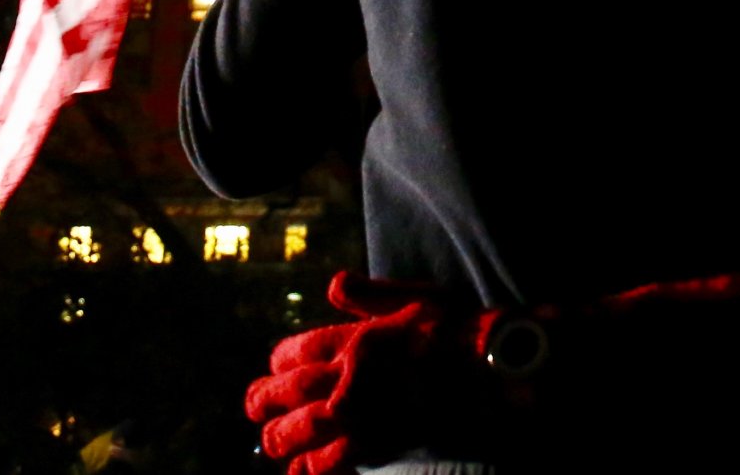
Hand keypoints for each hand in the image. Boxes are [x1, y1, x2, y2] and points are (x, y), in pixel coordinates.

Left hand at [243, 276, 463, 474]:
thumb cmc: (456, 329)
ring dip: (278, 438)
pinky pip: (327, 463)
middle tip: (253, 405)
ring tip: (270, 444)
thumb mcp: (414, 296)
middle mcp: (347, 376)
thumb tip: (334, 284)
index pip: (297, 352)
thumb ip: (370, 294)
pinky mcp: (372, 445)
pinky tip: (298, 472)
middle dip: (263, 400)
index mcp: (354, 338)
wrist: (486, 370)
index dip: (279, 362)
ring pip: (298, 430)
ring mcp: (357, 414)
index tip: (274, 368)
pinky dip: (308, 469)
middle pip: (286, 392)